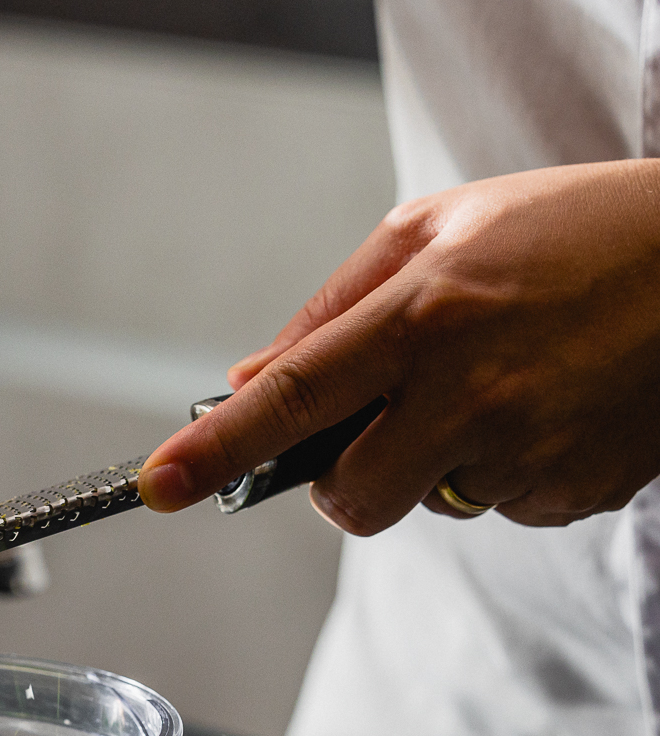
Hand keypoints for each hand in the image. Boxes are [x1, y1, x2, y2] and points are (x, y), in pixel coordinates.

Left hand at [137, 160, 659, 532]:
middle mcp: (472, 394)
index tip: (160, 483)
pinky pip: (500, 508)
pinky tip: (547, 406)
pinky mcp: (576, 491)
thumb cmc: (574, 229)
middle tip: (380, 422)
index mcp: (424, 316)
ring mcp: (529, 452)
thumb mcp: (439, 228)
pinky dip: (502, 470)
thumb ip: (333, 308)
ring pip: (429, 502)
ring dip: (437, 462)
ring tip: (500, 383)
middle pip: (350, 499)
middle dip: (343, 479)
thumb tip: (250, 375)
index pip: (291, 397)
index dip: (216, 448)